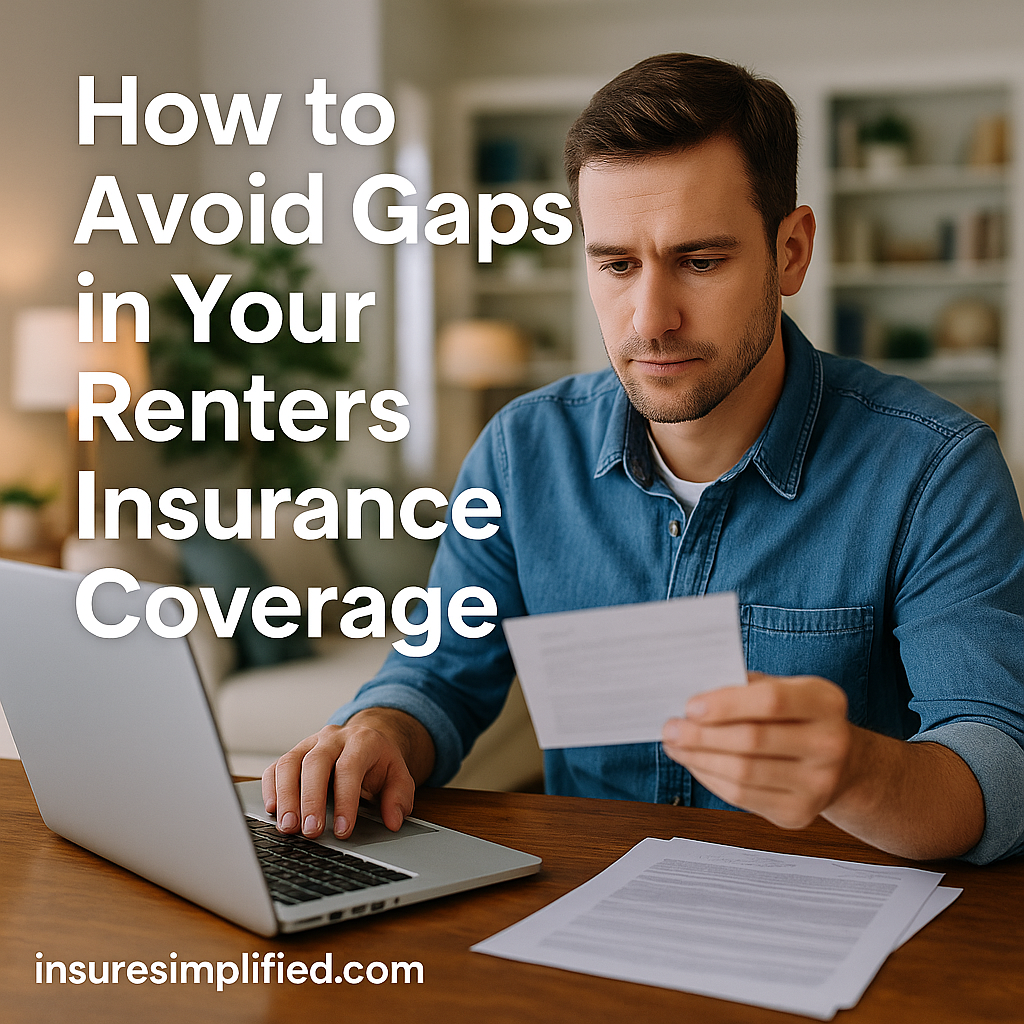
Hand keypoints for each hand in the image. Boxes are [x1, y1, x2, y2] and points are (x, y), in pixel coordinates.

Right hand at [261, 707, 433, 840]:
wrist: (367, 739)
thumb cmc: (380, 763)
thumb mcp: (399, 776)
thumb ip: (399, 797)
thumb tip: (393, 821)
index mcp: (362, 741)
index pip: (349, 768)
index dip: (345, 800)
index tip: (342, 830)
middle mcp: (332, 738)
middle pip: (315, 763)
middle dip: (311, 800)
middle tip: (310, 831)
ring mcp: (310, 743)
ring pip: (289, 763)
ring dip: (286, 797)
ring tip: (288, 828)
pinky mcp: (293, 754)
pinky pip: (275, 767)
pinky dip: (270, 789)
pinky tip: (273, 810)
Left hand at [661, 672, 853, 829]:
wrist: (842, 764)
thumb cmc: (799, 718)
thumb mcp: (786, 689)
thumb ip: (747, 687)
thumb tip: (697, 694)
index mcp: (826, 703)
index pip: (771, 701)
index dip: (726, 704)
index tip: (690, 706)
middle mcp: (829, 744)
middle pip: (752, 740)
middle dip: (702, 735)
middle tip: (671, 728)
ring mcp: (818, 784)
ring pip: (743, 773)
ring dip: (699, 759)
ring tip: (675, 745)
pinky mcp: (799, 813)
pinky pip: (742, 797)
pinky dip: (710, 779)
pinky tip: (695, 764)